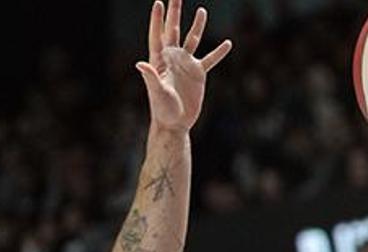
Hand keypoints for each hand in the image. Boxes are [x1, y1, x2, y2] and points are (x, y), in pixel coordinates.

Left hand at [136, 0, 231, 132]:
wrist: (175, 124)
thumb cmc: (162, 110)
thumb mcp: (157, 93)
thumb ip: (151, 77)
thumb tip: (140, 64)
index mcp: (159, 60)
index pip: (158, 35)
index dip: (157, 19)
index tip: (158, 2)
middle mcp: (172, 59)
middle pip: (174, 31)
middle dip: (175, 13)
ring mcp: (186, 65)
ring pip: (192, 40)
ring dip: (197, 26)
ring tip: (202, 10)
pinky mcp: (198, 74)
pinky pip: (210, 59)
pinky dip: (219, 52)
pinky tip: (228, 43)